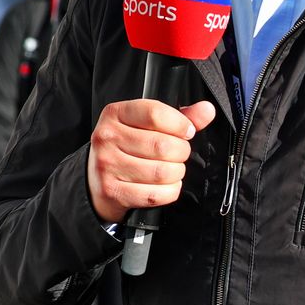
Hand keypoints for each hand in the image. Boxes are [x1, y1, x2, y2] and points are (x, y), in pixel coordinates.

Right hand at [86, 99, 216, 223]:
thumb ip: (181, 117)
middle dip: (181, 153)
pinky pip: (156, 195)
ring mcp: (107, 165)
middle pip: (164, 146)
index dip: (181, 124)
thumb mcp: (149, 125)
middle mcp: (107, 137)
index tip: (187, 132)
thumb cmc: (129, 148)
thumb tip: (207, 110)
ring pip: (163, 172)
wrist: (98, 179)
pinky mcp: (112, 190)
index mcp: (116, 114)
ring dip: (176, 173)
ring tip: (169, 169)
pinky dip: (169, 191)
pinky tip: (163, 185)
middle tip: (176, 154)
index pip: (155, 113)